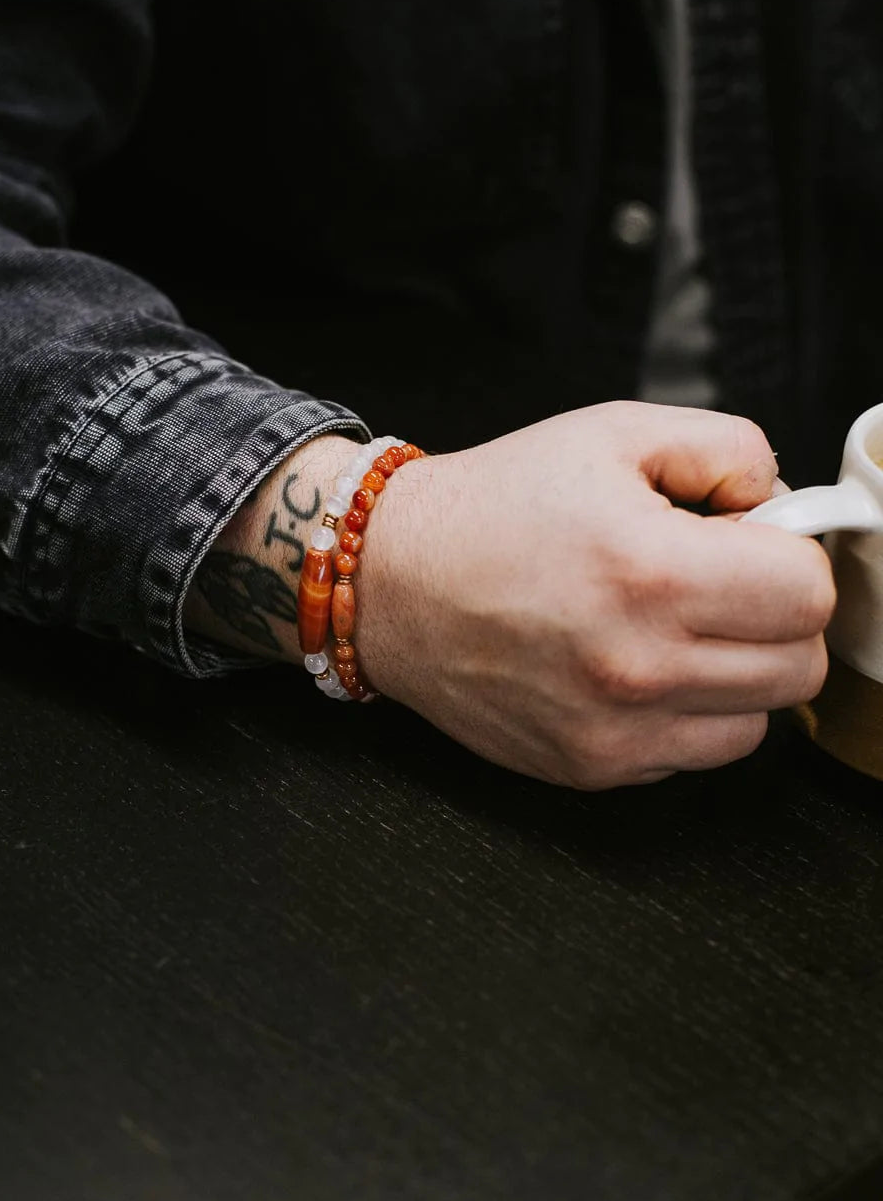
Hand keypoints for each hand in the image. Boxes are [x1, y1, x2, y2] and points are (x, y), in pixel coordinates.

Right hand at [359, 402, 834, 789]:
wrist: (392, 580)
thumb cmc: (496, 505)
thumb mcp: (614, 433)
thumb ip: (728, 449)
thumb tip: (786, 502)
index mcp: (650, 570)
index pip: (809, 593)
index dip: (791, 555)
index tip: (754, 541)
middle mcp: (637, 664)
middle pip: (800, 666)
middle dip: (776, 616)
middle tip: (723, 581)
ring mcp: (615, 729)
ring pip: (759, 722)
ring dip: (738, 672)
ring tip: (678, 626)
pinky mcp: (592, 767)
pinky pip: (695, 753)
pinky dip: (686, 712)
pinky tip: (637, 665)